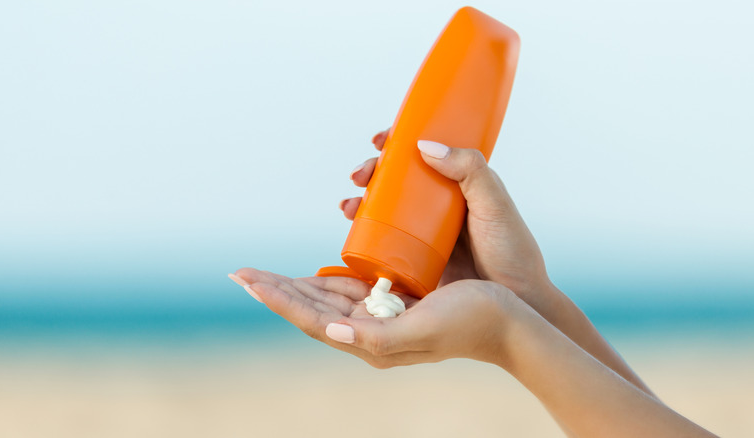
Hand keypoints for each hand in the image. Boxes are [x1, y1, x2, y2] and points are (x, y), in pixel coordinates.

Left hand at [229, 268, 516, 368]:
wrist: (511, 323)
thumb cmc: (471, 324)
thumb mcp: (423, 330)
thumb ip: (376, 337)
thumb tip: (329, 331)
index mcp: (371, 340)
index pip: (310, 318)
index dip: (277, 299)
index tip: (245, 279)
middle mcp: (371, 330)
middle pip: (311, 307)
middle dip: (276, 290)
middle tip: (242, 273)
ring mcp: (383, 315)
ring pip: (326, 297)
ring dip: (295, 284)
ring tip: (265, 273)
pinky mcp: (397, 300)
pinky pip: (353, 287)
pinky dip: (328, 276)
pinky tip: (319, 268)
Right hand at [342, 129, 554, 313]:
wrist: (515, 301)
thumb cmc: (511, 252)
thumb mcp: (493, 204)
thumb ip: (470, 170)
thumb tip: (424, 145)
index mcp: (460, 184)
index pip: (424, 155)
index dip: (398, 142)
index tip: (381, 140)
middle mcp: (440, 205)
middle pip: (397, 179)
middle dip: (371, 172)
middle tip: (359, 177)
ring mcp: (426, 232)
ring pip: (386, 207)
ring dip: (361, 201)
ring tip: (348, 206)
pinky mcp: (416, 259)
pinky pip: (384, 239)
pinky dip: (364, 231)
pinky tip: (351, 229)